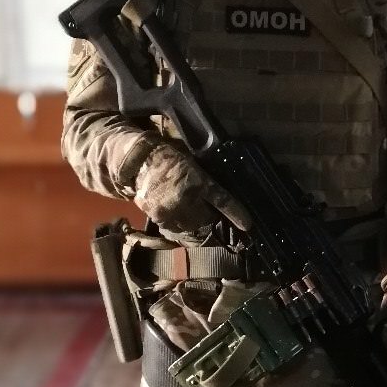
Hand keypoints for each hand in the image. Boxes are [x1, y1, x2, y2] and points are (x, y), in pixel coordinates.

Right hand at [133, 145, 250, 235]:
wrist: (139, 160)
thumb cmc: (169, 158)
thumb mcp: (193, 164)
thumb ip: (205, 182)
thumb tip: (217, 200)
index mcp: (198, 182)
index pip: (223, 201)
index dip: (237, 214)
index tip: (247, 225)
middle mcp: (186, 199)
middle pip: (207, 219)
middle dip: (209, 217)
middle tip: (205, 210)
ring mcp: (171, 210)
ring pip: (191, 227)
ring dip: (194, 223)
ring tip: (188, 211)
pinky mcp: (158, 217)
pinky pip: (174, 228)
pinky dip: (178, 225)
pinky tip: (176, 214)